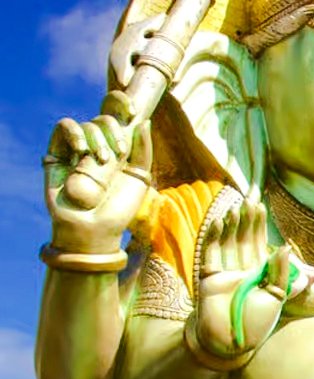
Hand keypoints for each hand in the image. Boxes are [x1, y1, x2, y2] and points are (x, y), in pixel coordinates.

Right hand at [44, 117, 152, 253]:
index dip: (123, 103)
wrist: (94, 228)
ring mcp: (78, 148)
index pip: (118, 114)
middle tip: (119, 155)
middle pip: (105, 117)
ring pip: (87, 122)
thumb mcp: (139, 178)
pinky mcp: (58, 151)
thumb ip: (143, 149)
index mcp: (120, 147)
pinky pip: (64, 126)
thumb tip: (143, 120)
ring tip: (102, 162)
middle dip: (115, 131)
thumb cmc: (119, 208)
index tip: (134, 110)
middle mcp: (99, 144)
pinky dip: (75, 133)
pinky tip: (82, 152)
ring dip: (98, 138)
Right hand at [189, 200, 307, 367]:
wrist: (232, 343)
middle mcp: (242, 269)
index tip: (260, 206)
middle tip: (248, 200)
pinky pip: (210, 254)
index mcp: (260, 273)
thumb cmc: (257, 323)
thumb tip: (285, 248)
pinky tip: (216, 222)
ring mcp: (224, 272)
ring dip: (230, 226)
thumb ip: (284, 274)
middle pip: (242, 240)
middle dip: (245, 221)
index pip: (259, 244)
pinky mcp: (208, 278)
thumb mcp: (277, 297)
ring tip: (235, 207)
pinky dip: (212, 238)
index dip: (259, 226)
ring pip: (226, 243)